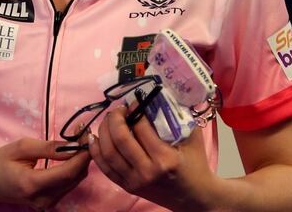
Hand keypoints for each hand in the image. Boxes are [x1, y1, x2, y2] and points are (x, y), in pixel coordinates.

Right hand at [0, 137, 91, 209]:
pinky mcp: (48, 203)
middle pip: (75, 178)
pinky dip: (73, 170)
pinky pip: (68, 186)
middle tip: (84, 135)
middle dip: (84, 156)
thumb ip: (49, 148)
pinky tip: (70, 156)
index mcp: (32, 184)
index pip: (68, 172)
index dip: (83, 155)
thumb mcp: (21, 147)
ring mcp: (46, 204)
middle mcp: (42, 199)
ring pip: (75, 182)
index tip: (88, 136)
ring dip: (80, 162)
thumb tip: (74, 145)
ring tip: (78, 142)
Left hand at [89, 107, 217, 211]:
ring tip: (109, 119)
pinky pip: (105, 167)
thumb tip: (159, 95)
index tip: (134, 101)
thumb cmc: (196, 165)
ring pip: (108, 152)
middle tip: (119, 109)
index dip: (135, 109)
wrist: (194, 197)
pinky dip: (96, 151)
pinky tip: (95, 137)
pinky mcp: (127, 187)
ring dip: (103, 131)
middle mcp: (146, 171)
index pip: (141, 128)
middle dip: (115, 118)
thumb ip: (177, 116)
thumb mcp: (192, 138)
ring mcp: (134, 181)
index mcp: (164, 158)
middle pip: (120, 139)